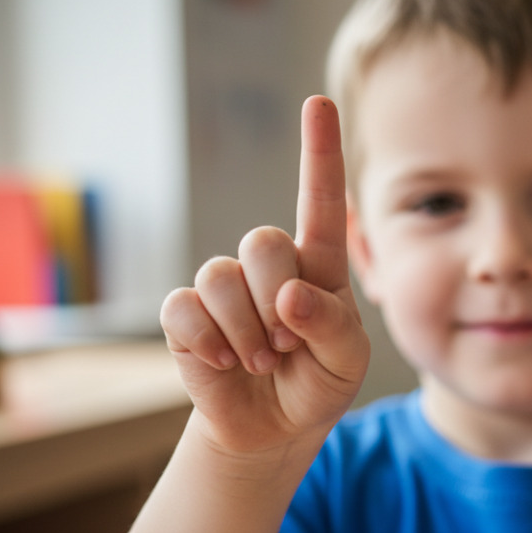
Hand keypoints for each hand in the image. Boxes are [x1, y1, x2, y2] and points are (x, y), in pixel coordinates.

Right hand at [160, 97, 368, 458]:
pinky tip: (224, 362)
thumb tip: (288, 295)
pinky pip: (184, 308)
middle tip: (288, 344)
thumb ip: (332, 325)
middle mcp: (269, 266)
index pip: (320, 202)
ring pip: (220, 276)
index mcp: (318, 266)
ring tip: (262, 361)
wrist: (272, 430)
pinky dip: (208, 342)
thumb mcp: (347, 362)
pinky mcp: (186, 316)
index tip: (319, 102)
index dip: (319, 151)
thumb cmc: (318, 384)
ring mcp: (224, 288)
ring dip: (246, 331)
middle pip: (264, 241)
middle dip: (276, 298)